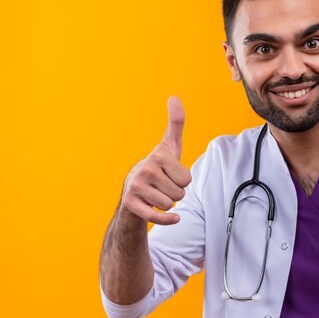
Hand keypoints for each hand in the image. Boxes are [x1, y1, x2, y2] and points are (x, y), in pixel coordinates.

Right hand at [121, 96, 192, 224]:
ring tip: (156, 195)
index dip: (181, 180)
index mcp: (158, 156)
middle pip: (180, 193)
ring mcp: (136, 187)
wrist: (133, 192)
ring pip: (170, 205)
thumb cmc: (157, 167)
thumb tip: (174, 97)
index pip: (187, 179)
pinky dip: (167, 220)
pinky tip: (172, 217)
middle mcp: (145, 170)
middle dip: (175, 193)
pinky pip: (158, 217)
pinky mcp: (131, 204)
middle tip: (162, 187)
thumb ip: (176, 123)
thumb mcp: (169, 146)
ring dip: (167, 205)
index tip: (169, 175)